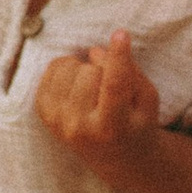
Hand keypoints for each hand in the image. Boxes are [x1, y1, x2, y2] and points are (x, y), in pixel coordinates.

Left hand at [37, 29, 164, 189]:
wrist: (116, 159)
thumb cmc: (136, 123)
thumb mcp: (147, 101)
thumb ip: (129, 74)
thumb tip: (94, 51)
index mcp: (112, 128)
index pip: (114, 85)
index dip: (118, 57)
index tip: (121, 34)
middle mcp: (80, 128)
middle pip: (90, 72)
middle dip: (103, 69)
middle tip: (111, 85)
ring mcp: (58, 122)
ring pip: (68, 67)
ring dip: (84, 67)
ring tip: (95, 86)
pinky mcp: (44, 114)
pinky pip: (52, 70)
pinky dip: (67, 69)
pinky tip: (78, 84)